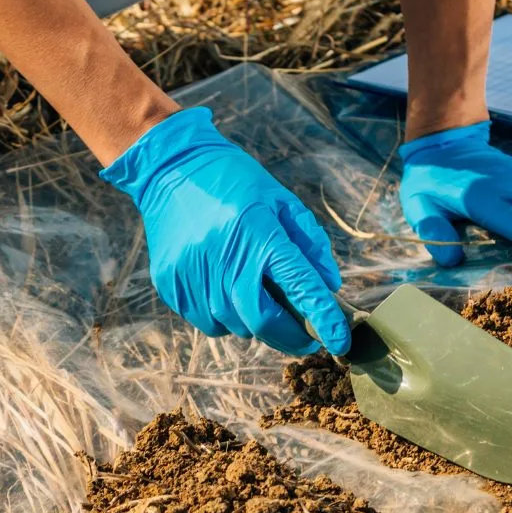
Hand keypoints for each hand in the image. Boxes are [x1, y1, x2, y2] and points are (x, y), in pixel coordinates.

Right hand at [103, 108, 350, 356]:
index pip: (299, 285)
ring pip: (235, 326)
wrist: (170, 169)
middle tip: (307, 340)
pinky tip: (225, 290)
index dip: (323, 318)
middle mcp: (224, 258)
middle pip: (263, 321)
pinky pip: (207, 321)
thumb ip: (310, 243)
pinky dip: (225, 317)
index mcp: (258, 232)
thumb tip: (328, 287)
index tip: (341, 343)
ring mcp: (192, 275)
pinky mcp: (170, 285)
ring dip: (255, 323)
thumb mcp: (281, 200)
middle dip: (290, 338)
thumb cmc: (234, 182)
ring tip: (257, 297)